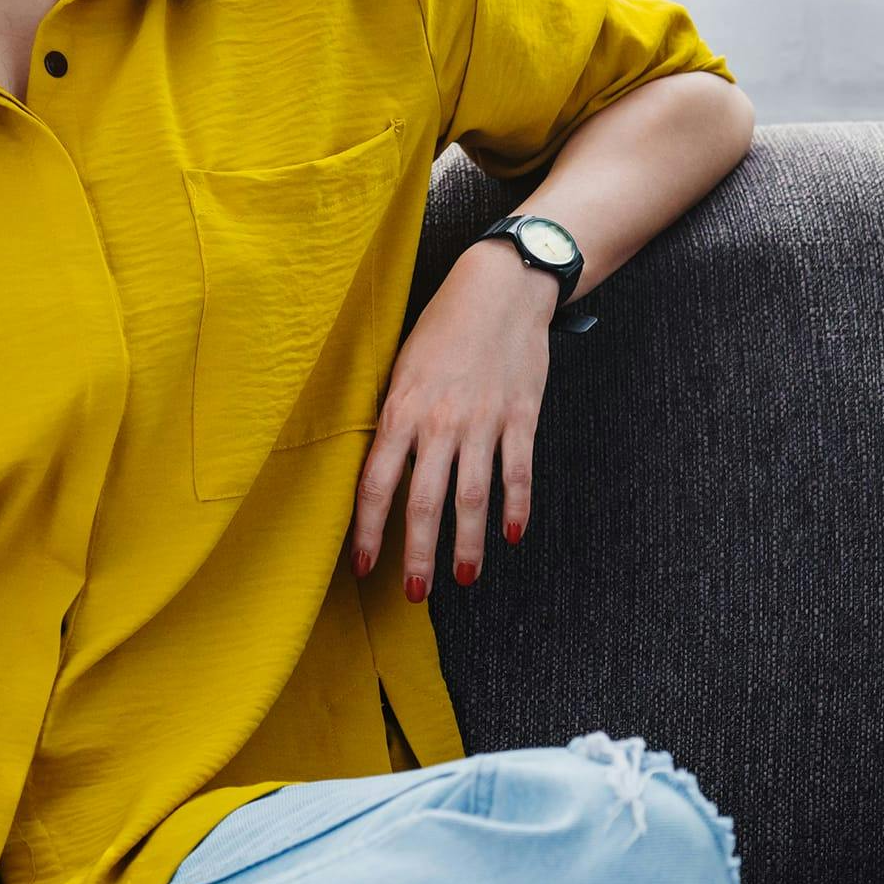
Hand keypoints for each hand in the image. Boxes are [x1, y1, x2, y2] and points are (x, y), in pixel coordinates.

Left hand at [349, 242, 557, 600]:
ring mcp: (484, 423)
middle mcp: (440, 422)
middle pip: (424, 502)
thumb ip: (391, 416)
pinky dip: (517, 509)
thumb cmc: (442, 326)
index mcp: (402, 409)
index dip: (367, 529)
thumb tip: (376, 464)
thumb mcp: (400, 366)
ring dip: (467, 545)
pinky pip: (518, 474)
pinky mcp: (521, 418)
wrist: (500, 289)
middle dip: (417, 554)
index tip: (363, 564)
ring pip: (473, 498)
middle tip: (413, 593)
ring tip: (462, 578)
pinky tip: (512, 536)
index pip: (376, 482)